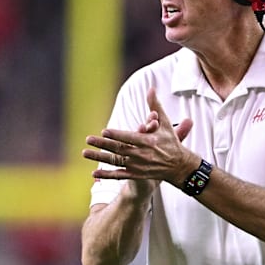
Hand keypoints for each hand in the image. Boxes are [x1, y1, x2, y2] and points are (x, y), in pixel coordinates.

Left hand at [82, 88, 197, 186]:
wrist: (179, 166)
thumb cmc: (171, 142)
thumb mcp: (165, 123)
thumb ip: (155, 106)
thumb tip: (151, 88)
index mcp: (149, 141)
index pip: (129, 137)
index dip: (117, 135)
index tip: (104, 132)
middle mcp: (142, 154)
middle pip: (119, 149)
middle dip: (102, 144)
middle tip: (88, 139)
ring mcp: (138, 166)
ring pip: (116, 161)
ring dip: (99, 157)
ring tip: (85, 152)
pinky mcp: (137, 175)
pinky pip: (119, 175)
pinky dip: (107, 174)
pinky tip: (94, 172)